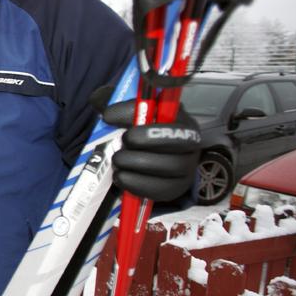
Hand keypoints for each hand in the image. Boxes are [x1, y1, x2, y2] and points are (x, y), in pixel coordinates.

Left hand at [91, 86, 201, 201]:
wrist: (142, 158)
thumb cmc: (135, 130)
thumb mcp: (126, 112)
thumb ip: (115, 106)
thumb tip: (106, 111)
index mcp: (179, 118)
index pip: (168, 112)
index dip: (141, 117)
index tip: (110, 117)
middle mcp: (189, 142)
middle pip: (178, 141)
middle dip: (146, 140)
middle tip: (123, 141)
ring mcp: (186, 167)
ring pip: (171, 167)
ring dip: (138, 163)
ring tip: (118, 160)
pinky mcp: (176, 188)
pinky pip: (162, 190)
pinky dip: (138, 184)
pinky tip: (121, 177)